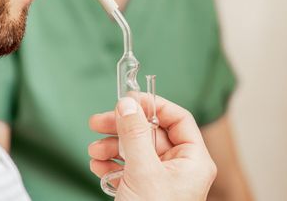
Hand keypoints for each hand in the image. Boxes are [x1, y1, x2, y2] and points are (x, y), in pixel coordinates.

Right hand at [89, 94, 216, 200]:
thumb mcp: (143, 171)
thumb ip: (134, 134)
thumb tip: (127, 103)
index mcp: (192, 160)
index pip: (177, 118)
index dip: (153, 105)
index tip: (128, 99)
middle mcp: (178, 166)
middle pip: (150, 132)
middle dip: (122, 127)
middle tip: (97, 121)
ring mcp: (160, 178)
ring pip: (135, 148)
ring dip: (111, 146)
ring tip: (94, 152)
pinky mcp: (144, 188)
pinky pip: (127, 166)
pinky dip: (111, 164)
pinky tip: (98, 167)